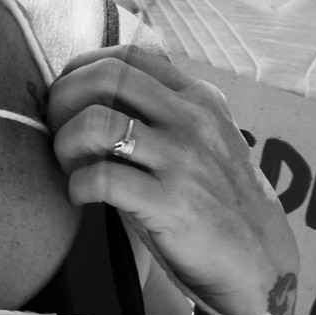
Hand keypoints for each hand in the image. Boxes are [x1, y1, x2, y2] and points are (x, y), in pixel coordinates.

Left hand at [47, 47, 298, 314]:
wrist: (258, 258)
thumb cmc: (218, 200)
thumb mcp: (206, 140)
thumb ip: (167, 111)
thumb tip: (95, 92)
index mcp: (200, 99)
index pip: (129, 57)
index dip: (84, 69)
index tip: (69, 95)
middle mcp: (192, 120)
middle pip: (106, 77)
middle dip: (63, 99)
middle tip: (57, 130)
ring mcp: (182, 160)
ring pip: (96, 123)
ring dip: (65, 144)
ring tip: (70, 166)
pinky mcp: (169, 202)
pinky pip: (102, 179)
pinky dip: (77, 186)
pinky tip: (81, 197)